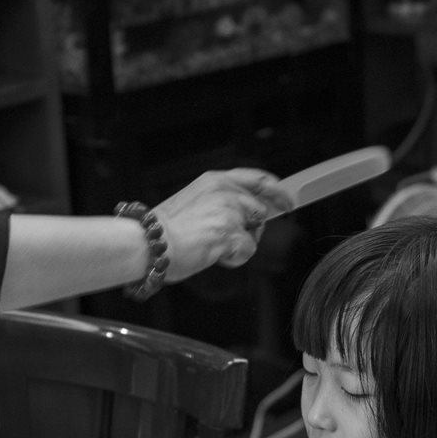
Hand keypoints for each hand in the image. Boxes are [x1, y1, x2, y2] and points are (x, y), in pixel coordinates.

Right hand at [152, 168, 289, 278]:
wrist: (148, 243)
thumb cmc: (164, 230)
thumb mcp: (193, 201)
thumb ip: (219, 201)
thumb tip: (245, 214)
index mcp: (214, 179)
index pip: (257, 178)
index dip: (277, 190)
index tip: (288, 201)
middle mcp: (225, 191)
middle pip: (260, 211)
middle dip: (249, 229)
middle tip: (224, 240)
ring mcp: (229, 211)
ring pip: (254, 233)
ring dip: (238, 244)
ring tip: (210, 245)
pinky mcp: (231, 233)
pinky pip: (247, 250)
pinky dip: (232, 258)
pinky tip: (211, 254)